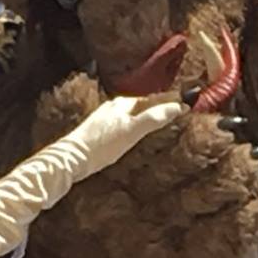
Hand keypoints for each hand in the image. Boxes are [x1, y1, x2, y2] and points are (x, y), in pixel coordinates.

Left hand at [65, 95, 188, 179]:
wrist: (73, 158)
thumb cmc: (102, 144)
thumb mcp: (132, 130)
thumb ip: (154, 118)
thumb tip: (176, 106)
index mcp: (123, 104)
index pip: (151, 99)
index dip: (168, 101)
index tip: (184, 102)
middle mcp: (113, 107)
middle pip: (141, 105)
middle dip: (158, 106)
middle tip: (174, 109)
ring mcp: (105, 119)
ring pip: (131, 114)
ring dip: (146, 115)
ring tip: (158, 119)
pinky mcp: (99, 132)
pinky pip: (123, 123)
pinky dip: (134, 124)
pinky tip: (133, 133)